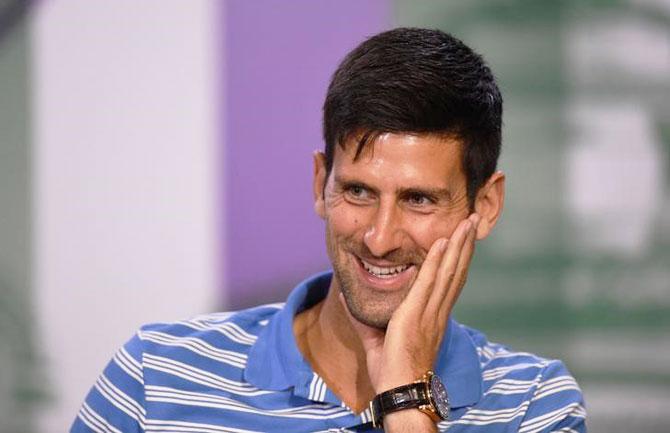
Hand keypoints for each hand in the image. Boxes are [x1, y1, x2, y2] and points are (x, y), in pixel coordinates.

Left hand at [340, 213, 479, 426]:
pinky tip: (443, 242)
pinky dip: (438, 261)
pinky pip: (430, 282)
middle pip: (456, 271)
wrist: (399, 391)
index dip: (457, 260)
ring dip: (458, 244)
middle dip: (465, 244)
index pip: (449, 282)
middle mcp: (437, 312)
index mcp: (432, 318)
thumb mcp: (377, 340)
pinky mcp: (416, 314)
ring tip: (467, 223)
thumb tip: (343, 297)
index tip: (462, 240)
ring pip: (449, 271)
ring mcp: (430, 313)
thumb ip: (366, 319)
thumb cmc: (391, 372)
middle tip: (473, 221)